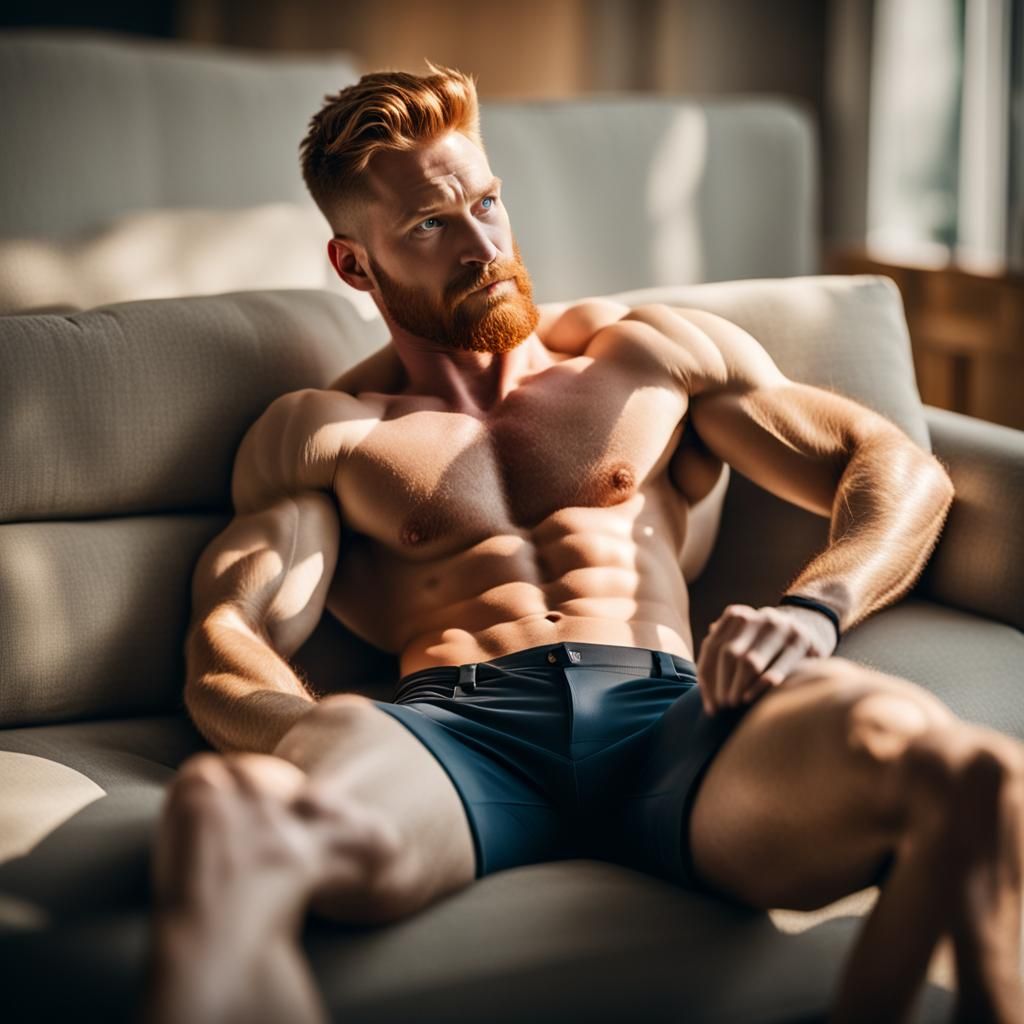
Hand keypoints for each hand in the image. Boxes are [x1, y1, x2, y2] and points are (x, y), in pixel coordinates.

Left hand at [696, 603, 836, 715]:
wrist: (810, 630)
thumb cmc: (767, 645)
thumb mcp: (743, 641)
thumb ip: (721, 654)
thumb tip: (702, 683)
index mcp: (738, 616)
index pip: (713, 647)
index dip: (707, 677)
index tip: (709, 703)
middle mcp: (758, 617)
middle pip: (729, 653)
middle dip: (722, 683)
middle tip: (722, 705)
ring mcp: (781, 626)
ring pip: (750, 661)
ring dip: (738, 687)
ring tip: (733, 705)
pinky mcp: (801, 640)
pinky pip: (776, 668)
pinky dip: (760, 686)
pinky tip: (750, 698)